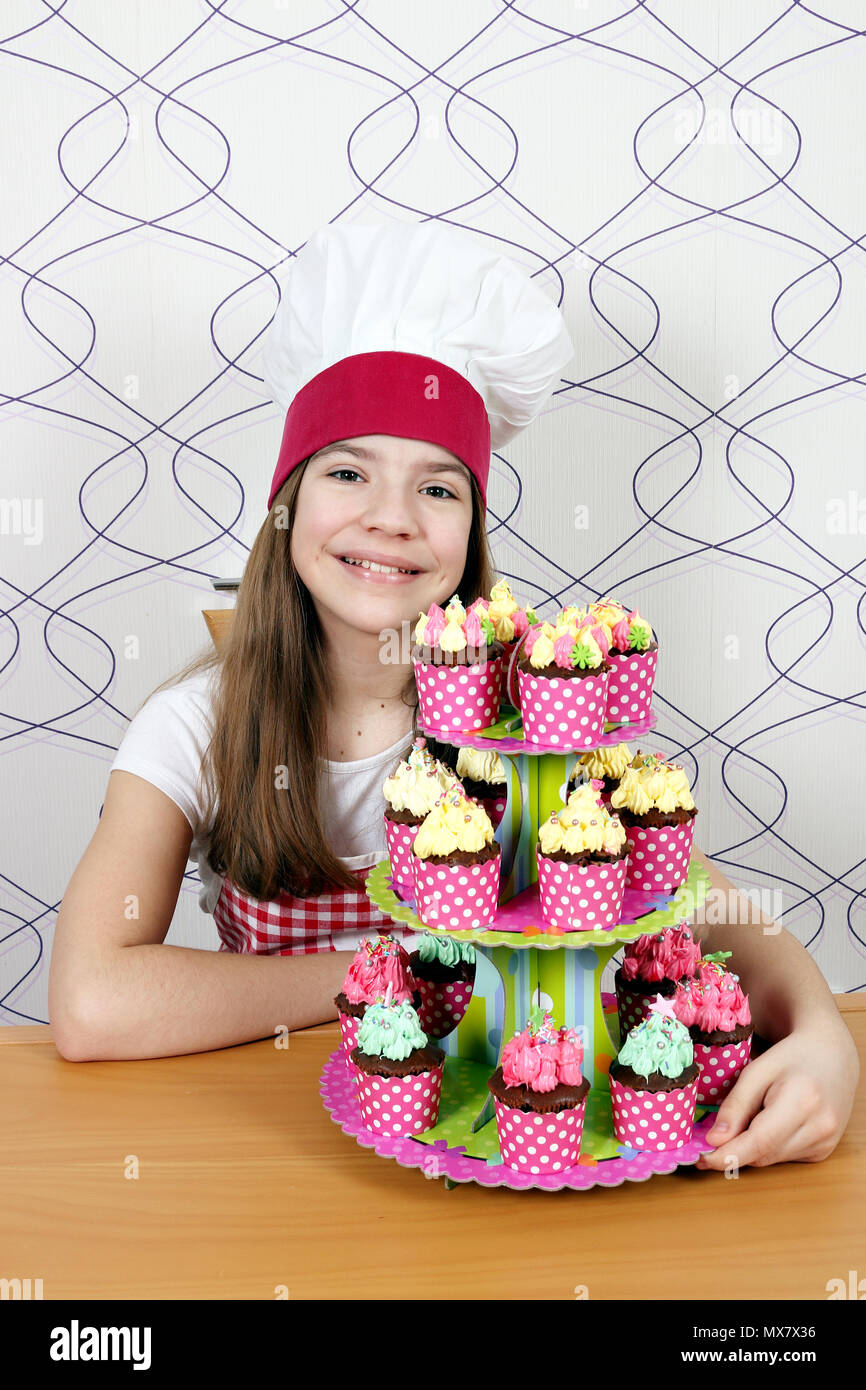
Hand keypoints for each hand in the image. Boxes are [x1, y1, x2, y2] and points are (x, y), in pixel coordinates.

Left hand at [695, 1020, 859, 1169]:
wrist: (831, 1055)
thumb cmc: (791, 1058)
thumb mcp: (756, 1071)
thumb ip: (735, 1106)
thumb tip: (714, 1140)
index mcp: (803, 1100)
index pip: (760, 1141)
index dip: (728, 1154)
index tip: (701, 1159)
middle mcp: (820, 1127)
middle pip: (764, 1154)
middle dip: (735, 1149)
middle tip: (713, 1137)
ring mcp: (826, 1141)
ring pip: (773, 1160)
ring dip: (753, 1147)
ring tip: (751, 1116)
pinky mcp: (825, 1150)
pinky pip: (785, 1157)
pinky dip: (770, 1146)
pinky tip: (771, 1123)